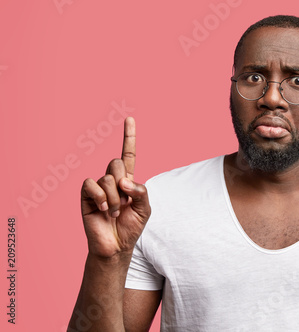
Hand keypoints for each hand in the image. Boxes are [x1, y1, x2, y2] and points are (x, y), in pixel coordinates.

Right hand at [80, 117, 150, 257]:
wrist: (116, 247)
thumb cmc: (131, 227)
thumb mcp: (145, 208)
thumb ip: (141, 190)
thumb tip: (124, 181)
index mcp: (128, 180)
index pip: (128, 154)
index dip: (128, 136)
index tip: (129, 118)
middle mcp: (112, 180)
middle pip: (116, 163)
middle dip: (123, 182)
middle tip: (124, 202)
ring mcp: (98, 188)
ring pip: (106, 177)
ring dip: (114, 197)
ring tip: (114, 211)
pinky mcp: (86, 196)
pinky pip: (91, 184)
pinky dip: (100, 196)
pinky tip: (102, 209)